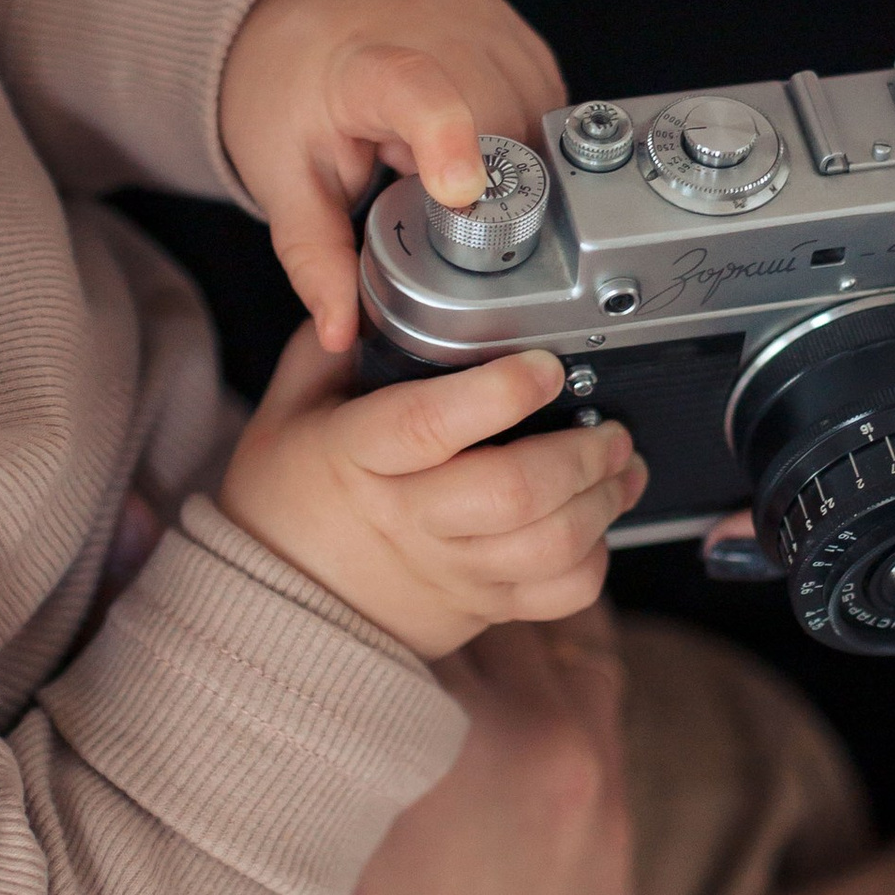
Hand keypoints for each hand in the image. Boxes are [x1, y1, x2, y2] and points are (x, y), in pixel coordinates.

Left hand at [219, 0, 563, 350]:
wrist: (304, 15)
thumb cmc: (292, 94)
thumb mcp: (286, 181)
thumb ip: (317, 257)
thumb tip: (339, 331)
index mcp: (368, 71)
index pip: (416, 93)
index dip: (447, 141)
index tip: (459, 194)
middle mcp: (439, 33)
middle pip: (500, 130)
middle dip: (489, 193)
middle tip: (439, 209)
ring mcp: (486, 25)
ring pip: (538, 121)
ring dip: (512, 166)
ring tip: (451, 167)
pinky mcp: (518, 28)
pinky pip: (548, 99)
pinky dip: (524, 136)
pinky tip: (479, 142)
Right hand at [219, 323, 645, 655]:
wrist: (275, 602)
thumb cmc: (286, 496)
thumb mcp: (290, 405)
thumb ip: (335, 341)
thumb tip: (377, 288)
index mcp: (357, 455)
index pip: (430, 425)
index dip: (500, 392)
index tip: (544, 366)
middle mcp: (407, 518)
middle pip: (513, 492)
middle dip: (582, 453)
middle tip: (606, 425)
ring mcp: (448, 569)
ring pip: (548, 546)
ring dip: (602, 500)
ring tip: (618, 463)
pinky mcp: (476, 606)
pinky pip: (556, 595)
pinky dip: (593, 559)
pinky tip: (595, 521)